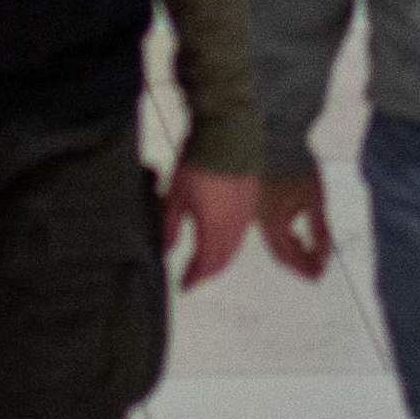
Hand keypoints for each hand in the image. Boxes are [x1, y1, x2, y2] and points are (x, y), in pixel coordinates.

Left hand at [161, 164, 254, 287]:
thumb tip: (167, 249)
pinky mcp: (252, 202)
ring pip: (234, 248)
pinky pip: (242, 233)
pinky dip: (230, 244)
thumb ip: (170, 226)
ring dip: (220, 260)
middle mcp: (234, 227)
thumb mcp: (176, 196)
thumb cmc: (199, 163)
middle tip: (193, 277)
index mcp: (214, 228)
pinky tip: (221, 238)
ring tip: (205, 262)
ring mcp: (246, 215)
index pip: (204, 264)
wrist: (228, 133)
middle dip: (207, 272)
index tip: (183, 285)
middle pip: (222, 260)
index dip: (193, 277)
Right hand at [257, 168, 333, 277]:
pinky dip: (287, 238)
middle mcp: (260, 221)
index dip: (304, 268)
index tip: (319, 275)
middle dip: (299, 263)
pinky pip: (272, 230)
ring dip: (293, 251)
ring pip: (275, 242)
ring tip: (311, 252)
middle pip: (279, 252)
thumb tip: (324, 254)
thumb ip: (319, 228)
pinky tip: (299, 236)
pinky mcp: (260, 204)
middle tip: (318, 270)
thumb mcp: (314, 199)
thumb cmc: (296, 167)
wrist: (277, 138)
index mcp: (272, 222)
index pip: (287, 255)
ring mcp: (257, 213)